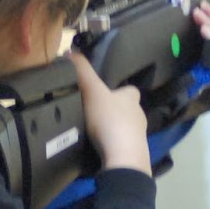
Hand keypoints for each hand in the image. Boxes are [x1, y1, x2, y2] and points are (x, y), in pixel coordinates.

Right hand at [69, 48, 150, 174]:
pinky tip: (98, 148)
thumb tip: (70, 51)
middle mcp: (139, 115)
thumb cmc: (110, 120)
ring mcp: (138, 137)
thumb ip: (82, 72)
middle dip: (114, 110)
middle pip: (127, 109)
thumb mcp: (92, 91)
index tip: (104, 93)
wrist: (122, 158)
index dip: (119, 90)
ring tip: (92, 131)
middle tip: (93, 113)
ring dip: (112, 129)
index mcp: (132, 98)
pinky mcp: (133, 154)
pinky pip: (121, 146)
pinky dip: (112, 145)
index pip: (130, 90)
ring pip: (125, 128)